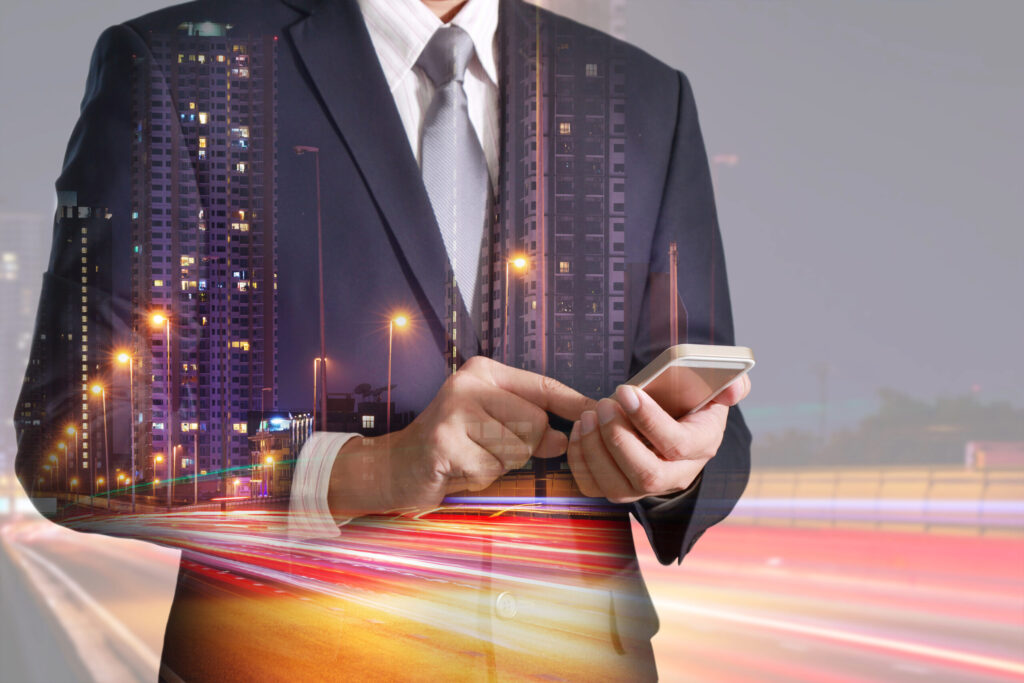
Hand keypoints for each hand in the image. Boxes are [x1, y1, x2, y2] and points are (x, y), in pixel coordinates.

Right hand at [329, 356, 595, 515]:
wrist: (394, 466)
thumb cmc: (452, 445)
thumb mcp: (492, 427)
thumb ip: (529, 426)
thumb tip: (566, 438)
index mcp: (483, 372)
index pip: (542, 384)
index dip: (573, 402)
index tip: (599, 412)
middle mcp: (468, 383)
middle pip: (535, 422)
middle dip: (524, 447)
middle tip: (489, 449)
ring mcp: (454, 410)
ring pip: (516, 447)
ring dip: (500, 464)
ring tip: (472, 458)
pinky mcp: (444, 441)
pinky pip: (491, 468)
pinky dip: (480, 477)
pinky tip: (458, 468)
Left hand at [566, 375, 750, 503]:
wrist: (676, 428)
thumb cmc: (691, 406)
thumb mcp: (715, 392)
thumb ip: (732, 386)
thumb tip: (734, 388)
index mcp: (701, 447)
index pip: (676, 444)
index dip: (648, 419)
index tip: (625, 390)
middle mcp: (675, 476)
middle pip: (647, 474)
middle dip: (619, 439)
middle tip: (603, 405)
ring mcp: (645, 488)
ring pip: (617, 486)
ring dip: (595, 450)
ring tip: (587, 415)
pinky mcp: (620, 488)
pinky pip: (594, 487)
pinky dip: (580, 462)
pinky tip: (579, 430)